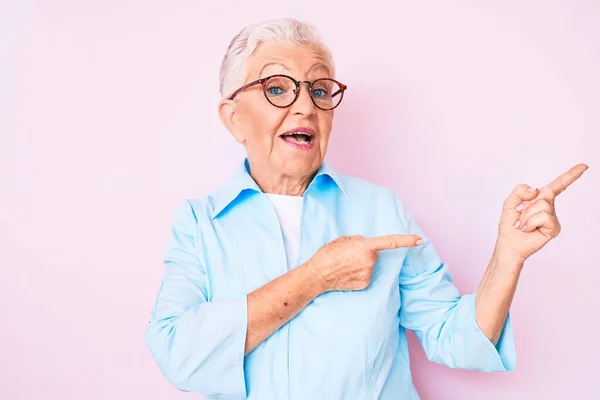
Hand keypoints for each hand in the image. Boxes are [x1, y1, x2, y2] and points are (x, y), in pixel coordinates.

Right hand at [305, 234, 422, 292]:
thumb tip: (367, 246)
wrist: (318, 275)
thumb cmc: (328, 254)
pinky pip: (366, 275)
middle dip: (365, 253)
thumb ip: (359, 241)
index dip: (407, 240)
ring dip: (360, 264)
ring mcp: (369, 274)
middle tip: (348, 255)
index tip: (419, 240)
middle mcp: (370, 261)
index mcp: (365, 246)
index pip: (391, 242)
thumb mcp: (344, 239)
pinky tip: (346, 274)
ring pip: (370, 266)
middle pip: (374, 254)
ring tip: (344, 265)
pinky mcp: (365, 284)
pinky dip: (358, 274)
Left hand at [495, 163, 588, 262]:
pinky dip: (531, 222)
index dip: (570, 175)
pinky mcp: (554, 227)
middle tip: (521, 215)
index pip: (557, 185)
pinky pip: (543, 217)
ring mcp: (553, 217)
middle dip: (529, 202)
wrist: (509, 243)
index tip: (584, 166)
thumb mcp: (510, 202)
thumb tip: (536, 190)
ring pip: (542, 204)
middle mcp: (549, 206)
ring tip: (523, 224)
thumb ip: (520, 190)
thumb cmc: (510, 225)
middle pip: (546, 191)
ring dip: (527, 215)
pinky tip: (529, 229)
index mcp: (540, 199)